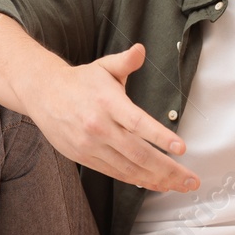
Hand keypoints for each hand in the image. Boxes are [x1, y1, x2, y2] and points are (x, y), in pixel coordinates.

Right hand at [34, 43, 199, 192]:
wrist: (43, 94)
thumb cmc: (80, 82)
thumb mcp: (104, 67)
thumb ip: (125, 61)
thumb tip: (140, 50)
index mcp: (107, 102)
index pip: (137, 122)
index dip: (160, 136)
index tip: (181, 148)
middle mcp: (99, 126)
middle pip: (138, 152)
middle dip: (167, 169)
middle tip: (190, 179)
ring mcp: (91, 145)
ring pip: (129, 168)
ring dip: (157, 180)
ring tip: (180, 185)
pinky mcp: (85, 158)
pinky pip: (116, 173)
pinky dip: (138, 180)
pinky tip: (155, 183)